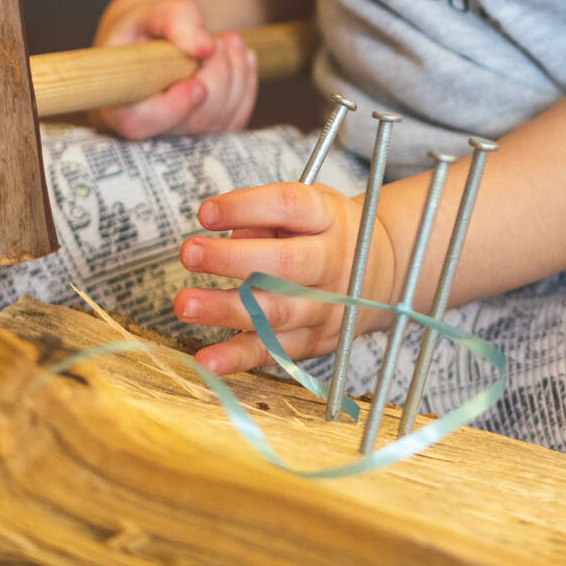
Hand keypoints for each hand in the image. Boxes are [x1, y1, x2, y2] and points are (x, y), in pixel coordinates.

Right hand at [89, 0, 258, 138]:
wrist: (154, 40)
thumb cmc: (145, 28)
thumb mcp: (151, 12)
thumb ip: (174, 19)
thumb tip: (205, 47)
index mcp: (120, 103)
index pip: (139, 124)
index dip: (172, 109)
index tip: (197, 85)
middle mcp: (149, 128)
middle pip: (194, 120)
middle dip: (219, 76)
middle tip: (220, 40)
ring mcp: (181, 135)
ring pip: (221, 120)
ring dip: (237, 75)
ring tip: (229, 40)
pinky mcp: (207, 133)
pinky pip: (236, 119)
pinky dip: (246, 84)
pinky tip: (240, 57)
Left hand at [173, 181, 395, 376]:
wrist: (381, 272)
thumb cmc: (326, 232)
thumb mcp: (309, 206)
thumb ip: (266, 217)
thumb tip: (227, 243)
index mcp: (329, 217)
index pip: (289, 206)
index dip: (246, 207)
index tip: (205, 213)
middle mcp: (333, 262)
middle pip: (285, 263)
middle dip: (232, 260)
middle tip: (188, 253)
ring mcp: (328, 306)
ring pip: (276, 311)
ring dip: (226, 310)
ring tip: (184, 304)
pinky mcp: (316, 341)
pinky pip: (274, 351)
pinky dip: (238, 358)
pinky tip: (207, 360)